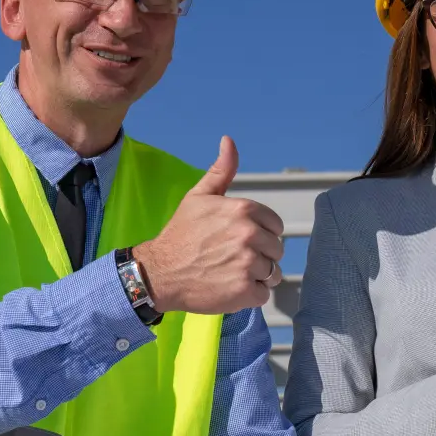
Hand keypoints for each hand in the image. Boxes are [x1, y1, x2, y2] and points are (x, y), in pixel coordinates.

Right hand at [131, 136, 285, 314]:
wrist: (159, 272)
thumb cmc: (180, 234)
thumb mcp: (199, 197)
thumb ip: (221, 170)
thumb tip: (229, 141)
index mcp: (245, 210)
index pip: (275, 226)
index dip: (259, 234)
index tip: (237, 239)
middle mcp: (250, 235)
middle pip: (276, 250)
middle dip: (259, 255)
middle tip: (231, 258)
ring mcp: (248, 264)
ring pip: (272, 272)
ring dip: (256, 276)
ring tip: (230, 273)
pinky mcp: (245, 291)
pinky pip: (263, 293)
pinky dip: (250, 294)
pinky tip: (229, 287)